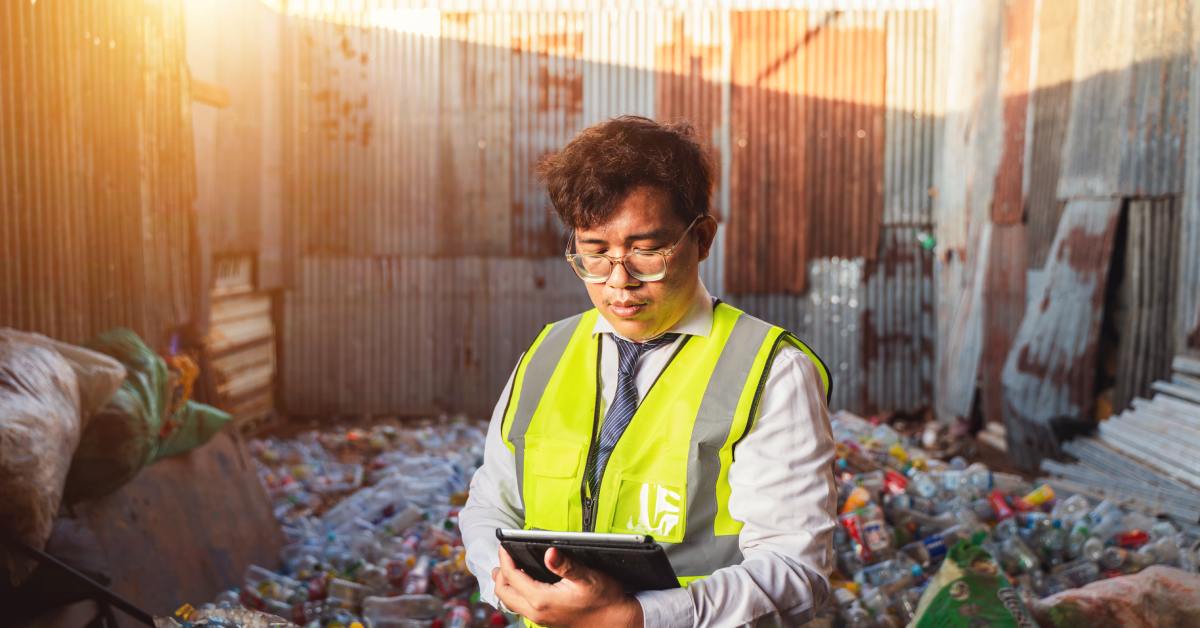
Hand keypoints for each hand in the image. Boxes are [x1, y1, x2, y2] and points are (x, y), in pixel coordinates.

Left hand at [492, 546, 643, 627]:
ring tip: (506, 569)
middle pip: (505, 593)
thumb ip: (566, 565)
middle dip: (500, 574)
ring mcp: (540, 618)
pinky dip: (515, 593)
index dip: (506, 560)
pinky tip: (523, 584)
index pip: (513, 578)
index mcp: (542, 600)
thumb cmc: (604, 599)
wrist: (616, 621)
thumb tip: (549, 553)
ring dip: (505, 585)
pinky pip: (520, 607)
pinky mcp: (545, 620)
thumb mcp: (587, 577)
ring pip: (510, 602)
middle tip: (502, 557)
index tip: (504, 546)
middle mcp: (537, 612)